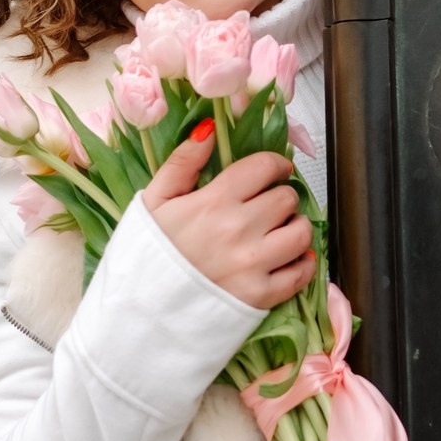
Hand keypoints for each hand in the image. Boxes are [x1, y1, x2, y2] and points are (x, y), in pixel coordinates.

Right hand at [142, 128, 315, 309]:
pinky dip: (301, 264)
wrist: (138, 312)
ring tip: (281, 230)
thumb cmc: (146, 256)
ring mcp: (253, 265)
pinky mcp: (261, 296)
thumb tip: (209, 128)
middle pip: (287, 197)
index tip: (273, 170)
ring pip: (301, 232)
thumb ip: (182, 162)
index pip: (264, 167)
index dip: (275, 164)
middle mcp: (239, 230)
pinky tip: (288, 259)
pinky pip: (300, 274)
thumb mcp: (153, 201)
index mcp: (214, 202)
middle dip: (281, 196)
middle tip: (269, 205)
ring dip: (295, 226)